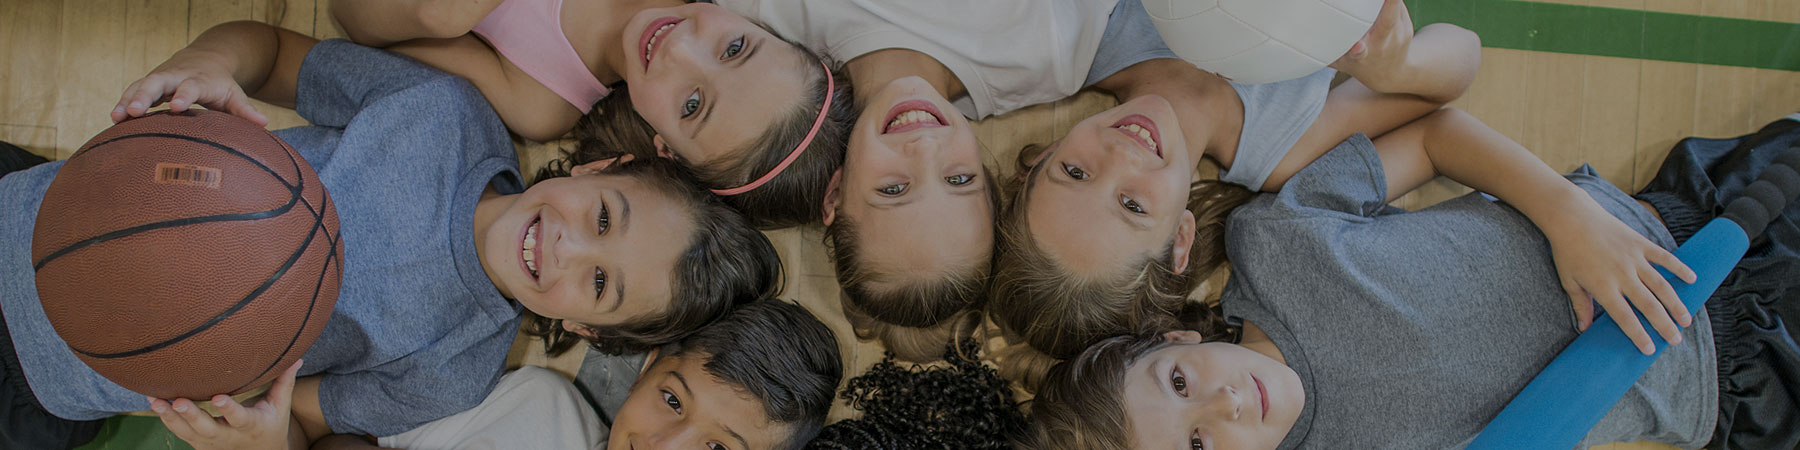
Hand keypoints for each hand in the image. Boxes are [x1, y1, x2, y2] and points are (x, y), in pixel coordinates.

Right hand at [113, 48, 267, 125]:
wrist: (206, 58)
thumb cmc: (220, 83)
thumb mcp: (234, 94)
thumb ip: (245, 110)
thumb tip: (264, 124)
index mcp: (199, 79)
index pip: (190, 86)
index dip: (183, 95)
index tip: (176, 107)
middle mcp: (176, 76)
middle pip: (157, 82)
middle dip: (145, 95)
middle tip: (134, 111)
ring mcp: (160, 78)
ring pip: (140, 85)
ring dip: (128, 100)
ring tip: (116, 118)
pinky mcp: (148, 84)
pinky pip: (132, 92)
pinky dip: (123, 103)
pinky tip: (114, 120)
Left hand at [148, 360, 302, 449]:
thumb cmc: (271, 425)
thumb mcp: (280, 406)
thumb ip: (284, 382)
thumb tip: (297, 357)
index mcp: (252, 426)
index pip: (240, 418)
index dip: (229, 410)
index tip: (218, 398)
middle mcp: (229, 437)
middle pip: (208, 429)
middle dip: (192, 416)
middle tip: (178, 402)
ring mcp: (211, 443)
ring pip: (188, 433)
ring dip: (170, 417)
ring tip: (156, 400)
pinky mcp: (198, 444)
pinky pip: (179, 432)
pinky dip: (166, 419)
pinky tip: (155, 403)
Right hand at [1329, 0, 1414, 89]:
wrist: (1394, 74)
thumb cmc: (1361, 65)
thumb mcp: (1342, 63)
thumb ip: (1326, 53)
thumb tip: (1299, 40)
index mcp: (1363, 56)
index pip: (1360, 52)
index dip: (1357, 48)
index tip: (1357, 46)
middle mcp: (1382, 45)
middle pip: (1387, 20)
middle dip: (1388, 3)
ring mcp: (1398, 34)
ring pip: (1393, 7)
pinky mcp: (1407, 25)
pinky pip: (1397, 5)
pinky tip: (1380, 0)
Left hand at [1546, 207, 1697, 354]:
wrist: (1572, 217)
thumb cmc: (1567, 250)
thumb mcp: (1568, 280)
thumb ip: (1580, 305)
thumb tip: (1584, 329)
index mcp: (1603, 287)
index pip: (1624, 317)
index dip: (1638, 335)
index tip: (1649, 350)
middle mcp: (1622, 275)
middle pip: (1648, 305)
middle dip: (1664, 325)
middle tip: (1676, 340)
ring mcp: (1634, 259)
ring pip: (1661, 285)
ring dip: (1676, 304)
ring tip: (1686, 320)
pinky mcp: (1641, 244)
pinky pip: (1665, 258)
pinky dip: (1679, 268)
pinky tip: (1692, 280)